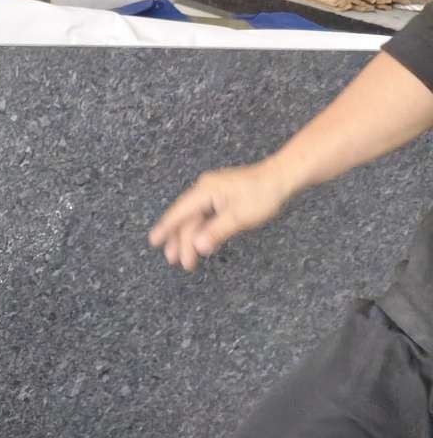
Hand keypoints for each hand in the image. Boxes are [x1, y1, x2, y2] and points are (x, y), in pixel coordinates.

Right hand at [149, 161, 297, 271]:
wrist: (283, 176)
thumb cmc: (264, 193)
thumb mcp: (240, 216)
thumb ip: (216, 232)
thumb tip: (198, 246)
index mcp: (205, 191)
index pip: (179, 213)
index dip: (166, 228)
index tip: (154, 241)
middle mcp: (204, 190)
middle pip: (186, 218)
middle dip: (180, 240)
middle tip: (175, 261)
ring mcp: (213, 193)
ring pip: (195, 218)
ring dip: (191, 238)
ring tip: (187, 258)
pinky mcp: (222, 197)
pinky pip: (205, 216)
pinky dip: (202, 231)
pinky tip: (202, 243)